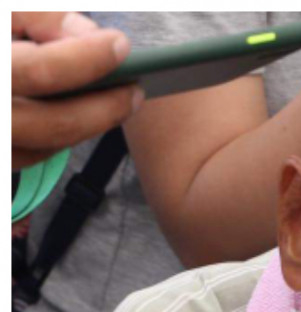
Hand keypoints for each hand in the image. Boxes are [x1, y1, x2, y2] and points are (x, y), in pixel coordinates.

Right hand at [12, 11, 140, 168]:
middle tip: (135, 89)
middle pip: (53, 125)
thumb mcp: (0, 15)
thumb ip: (39, 16)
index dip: (86, 58)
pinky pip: (28, 156)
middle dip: (103, 109)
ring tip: (118, 100)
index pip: (40, 71)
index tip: (119, 44)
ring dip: (86, 126)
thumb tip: (89, 37)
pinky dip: (58, 136)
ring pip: (44, 147)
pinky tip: (80, 113)